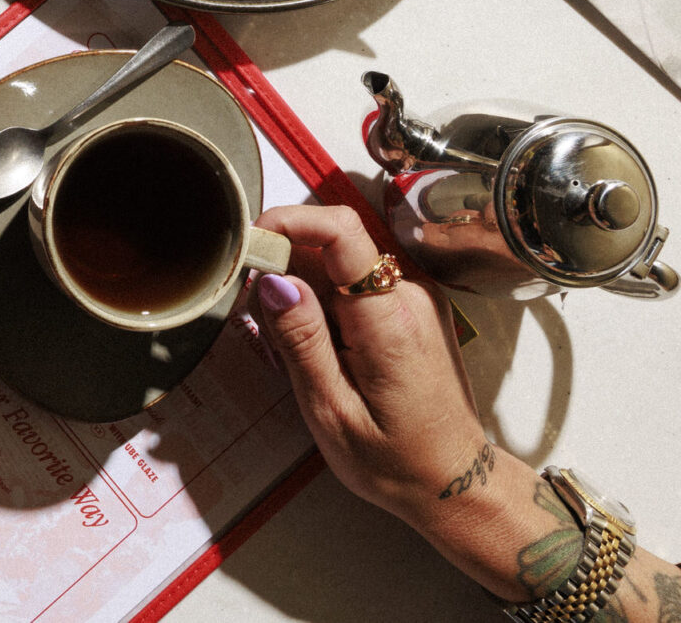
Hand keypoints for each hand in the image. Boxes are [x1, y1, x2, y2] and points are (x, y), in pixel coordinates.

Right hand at [250, 203, 486, 524]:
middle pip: (331, 245)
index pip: (341, 232)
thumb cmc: (395, 460)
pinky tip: (318, 348)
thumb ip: (301, 341)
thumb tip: (273, 279)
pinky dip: (323, 303)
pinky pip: (354, 283)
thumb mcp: (331, 411)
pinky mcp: (410, 307)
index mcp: (389, 320)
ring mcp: (414, 298)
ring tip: (291, 348)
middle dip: (283, 268)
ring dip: (301, 290)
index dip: (288, 222)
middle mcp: (409, 296)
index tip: (250, 246)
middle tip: (259, 321)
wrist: (453, 481)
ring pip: (338, 264)